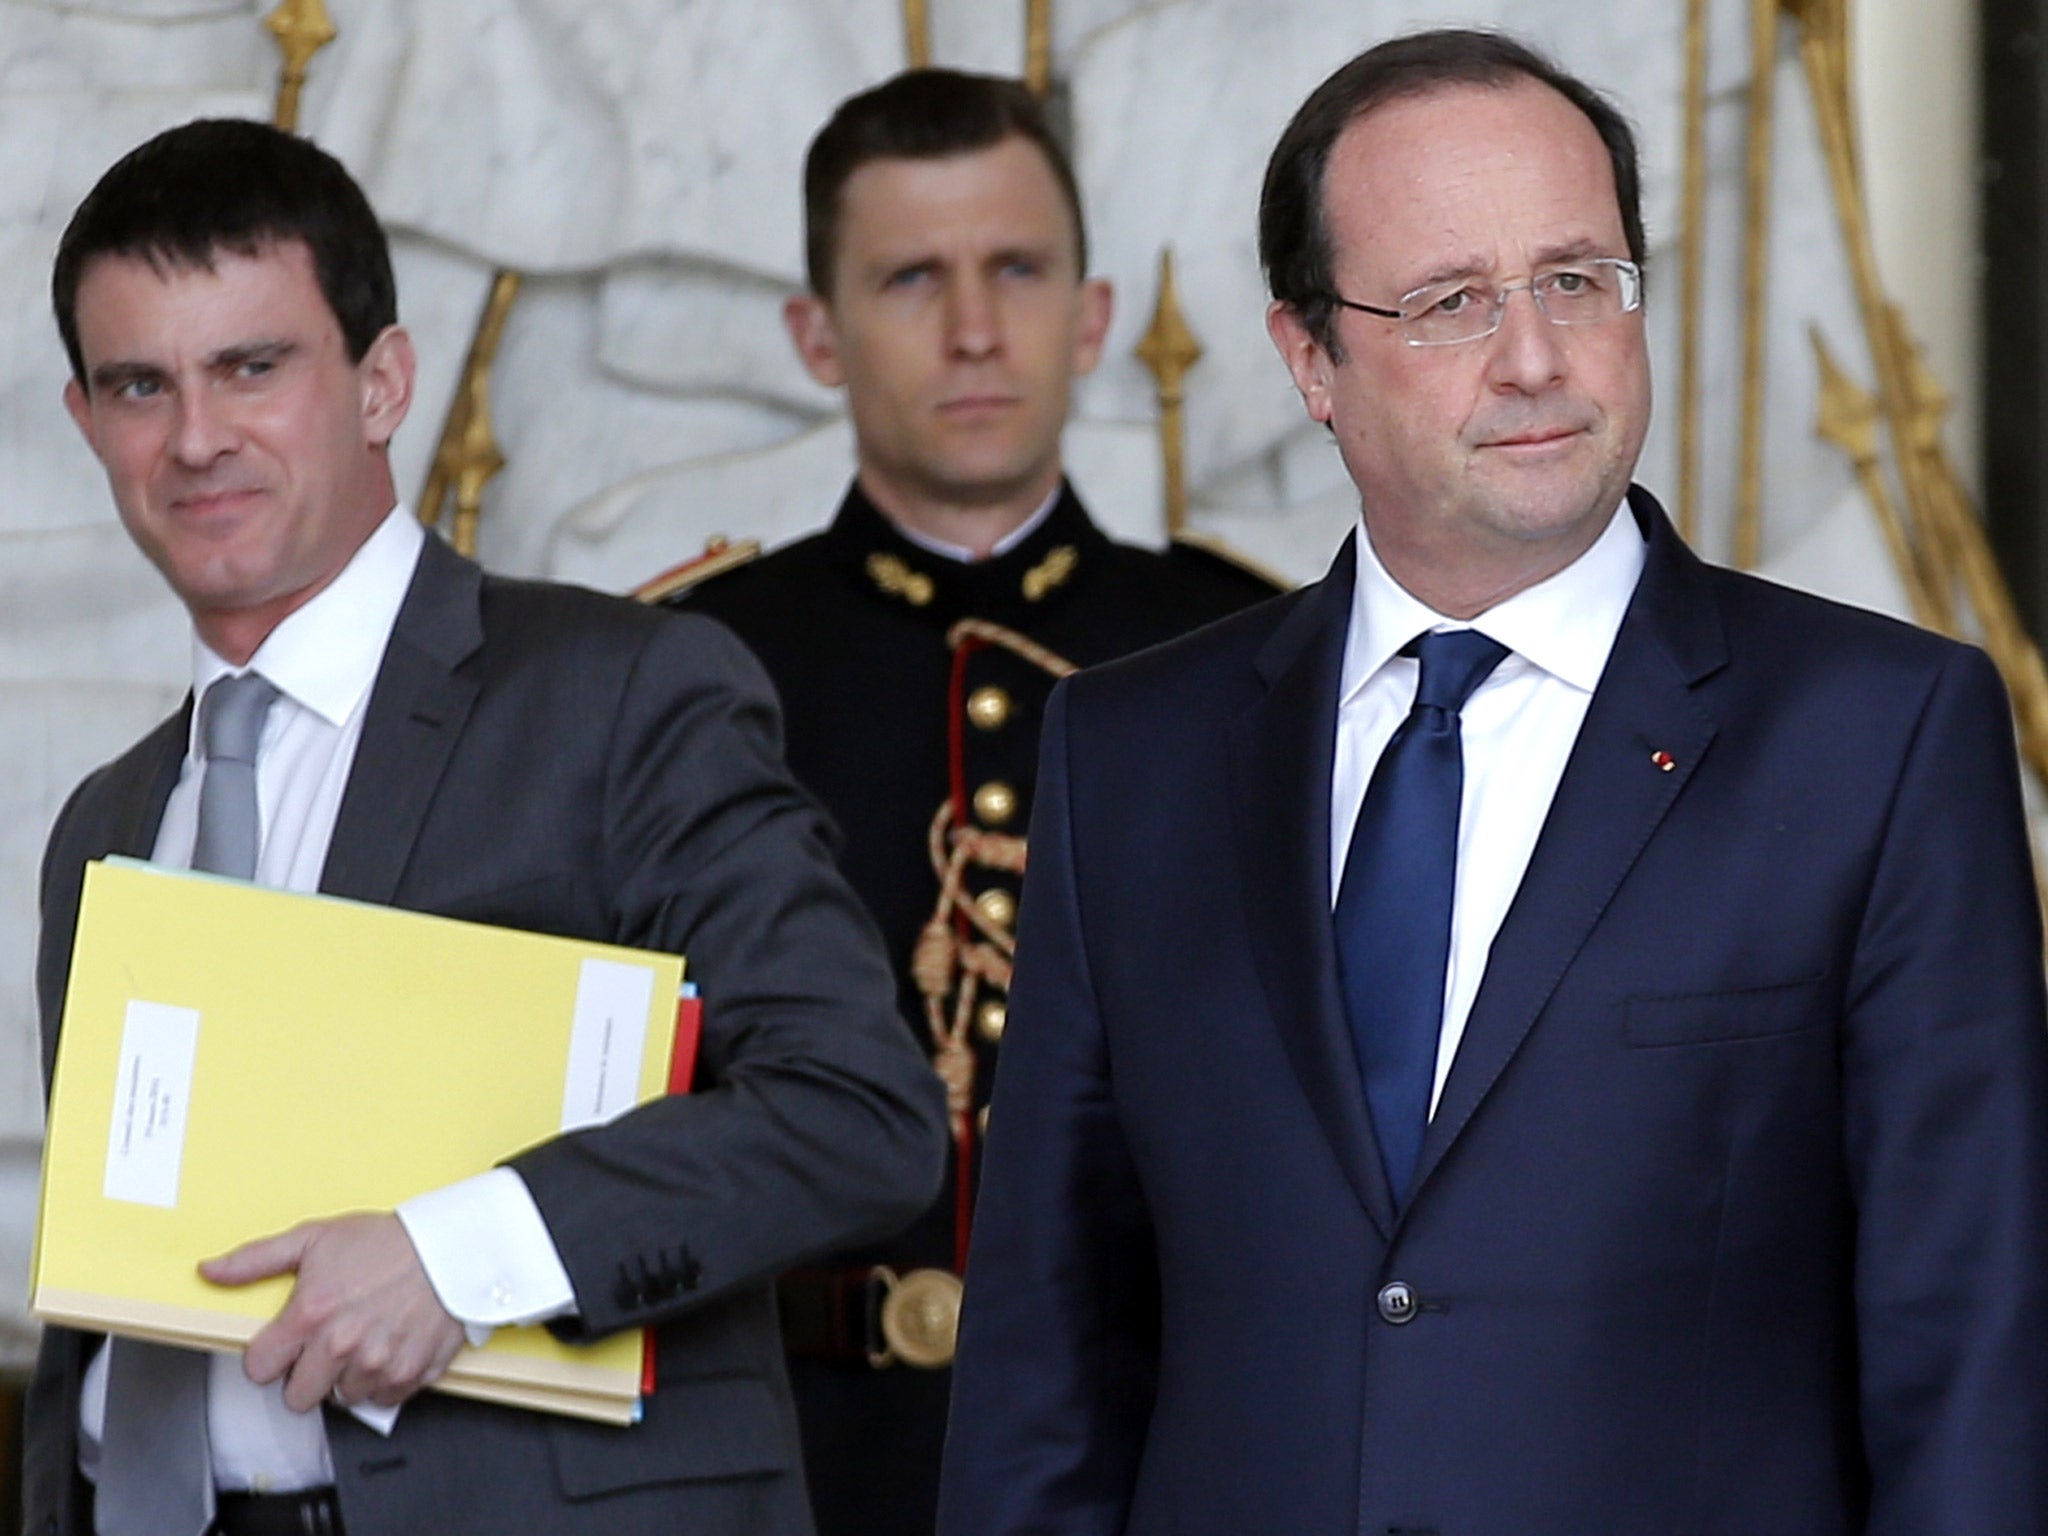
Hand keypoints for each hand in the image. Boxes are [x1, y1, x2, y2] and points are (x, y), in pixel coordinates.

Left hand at [202, 1211, 465, 1412]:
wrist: (452, 1246)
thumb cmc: (387, 1241)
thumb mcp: (315, 1237)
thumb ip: (257, 1259)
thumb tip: (210, 1270)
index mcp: (311, 1314)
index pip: (259, 1369)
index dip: (269, 1356)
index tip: (285, 1344)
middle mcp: (341, 1345)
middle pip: (297, 1397)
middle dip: (306, 1374)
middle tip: (327, 1347)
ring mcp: (377, 1363)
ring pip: (341, 1399)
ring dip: (348, 1378)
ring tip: (363, 1344)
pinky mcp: (410, 1373)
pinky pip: (383, 1399)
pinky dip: (384, 1382)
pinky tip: (388, 1352)